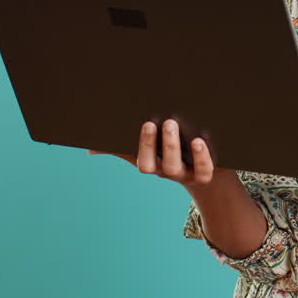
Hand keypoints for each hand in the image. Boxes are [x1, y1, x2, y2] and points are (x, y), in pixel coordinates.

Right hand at [88, 119, 230, 189]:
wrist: (207, 175)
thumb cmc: (174, 155)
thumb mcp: (149, 151)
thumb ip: (122, 148)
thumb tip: (90, 148)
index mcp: (151, 163)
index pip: (141, 159)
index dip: (143, 144)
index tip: (147, 123)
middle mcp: (166, 171)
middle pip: (157, 165)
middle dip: (157, 145)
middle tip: (163, 122)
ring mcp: (185, 176)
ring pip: (177, 168)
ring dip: (176, 147)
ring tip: (176, 126)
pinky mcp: (205, 176)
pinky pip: (203, 171)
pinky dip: (201, 158)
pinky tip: (200, 142)